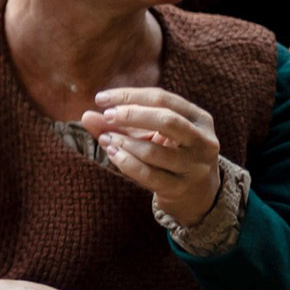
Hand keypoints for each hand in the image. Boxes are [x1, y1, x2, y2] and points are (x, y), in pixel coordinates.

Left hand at [80, 86, 221, 228]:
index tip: (100, 99)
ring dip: (124, 142)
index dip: (130, 96)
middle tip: (106, 115)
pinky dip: (126, 162)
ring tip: (105, 137)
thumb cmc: (169, 153)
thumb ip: (121, 124)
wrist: (196, 193)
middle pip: (167, 120)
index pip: (163, 99)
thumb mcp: (151, 134)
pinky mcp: (180, 188)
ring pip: (154, 151)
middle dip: (131, 115)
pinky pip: (148, 175)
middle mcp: (203, 141)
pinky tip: (112, 152)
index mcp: (199, 119)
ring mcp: (194, 167)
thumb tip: (86, 116)